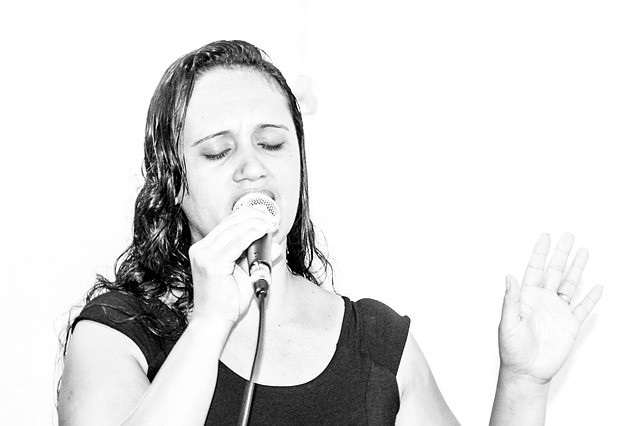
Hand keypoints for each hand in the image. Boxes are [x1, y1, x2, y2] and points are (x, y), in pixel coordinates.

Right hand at [188, 206, 279, 326]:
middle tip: (271, 218)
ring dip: (255, 224)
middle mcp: (201, 249)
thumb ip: (257, 259)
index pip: (227, 224)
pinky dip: (250, 235)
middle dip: (253, 217)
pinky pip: (235, 244)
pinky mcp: (211, 264)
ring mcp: (204, 255)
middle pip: (230, 224)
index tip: (265, 214)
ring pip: (233, 231)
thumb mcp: (245, 275)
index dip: (247, 215)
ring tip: (270, 224)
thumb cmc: (228, 301)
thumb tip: (275, 246)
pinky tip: (262, 231)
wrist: (214, 322)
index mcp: (205, 249)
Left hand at [498, 232, 602, 382]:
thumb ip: (510, 299)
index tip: (545, 237)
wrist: (526, 372)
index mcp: (526, 297)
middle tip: (568, 236)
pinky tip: (597, 286)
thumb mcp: (507, 323)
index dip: (539, 253)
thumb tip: (508, 276)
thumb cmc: (512, 349)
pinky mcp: (570, 325)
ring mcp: (557, 311)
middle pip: (555, 271)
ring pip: (570, 284)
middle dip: (561, 254)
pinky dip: (591, 297)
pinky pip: (583, 307)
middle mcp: (543, 300)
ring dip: (577, 268)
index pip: (534, 269)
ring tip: (583, 251)